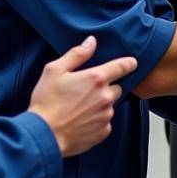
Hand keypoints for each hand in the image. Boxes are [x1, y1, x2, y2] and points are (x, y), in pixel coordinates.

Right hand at [28, 36, 136, 157]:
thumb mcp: (55, 70)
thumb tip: (91, 42)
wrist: (44, 135)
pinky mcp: (103, 131)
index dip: (129, 63)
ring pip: (109, 106)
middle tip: (85, 92)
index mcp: (96, 79)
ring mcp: (106, 116)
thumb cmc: (47, 103)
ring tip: (79, 108)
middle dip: (105, 88)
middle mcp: (106, 97)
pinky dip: (96, 120)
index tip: (132, 63)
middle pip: (116, 88)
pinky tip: (80, 120)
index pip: (122, 66)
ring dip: (100, 105)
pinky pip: (105, 122)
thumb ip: (77, 54)